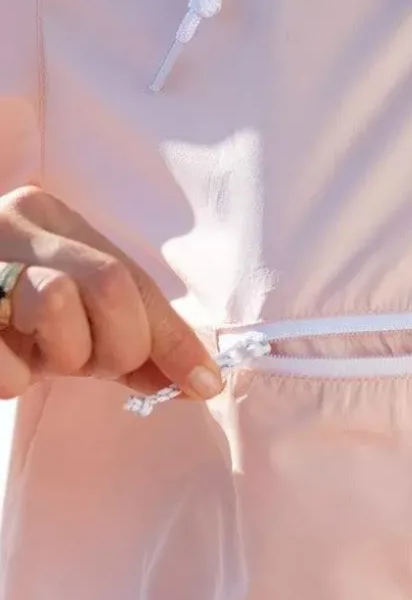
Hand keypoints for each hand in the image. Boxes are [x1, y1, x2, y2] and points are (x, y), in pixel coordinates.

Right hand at [0, 186, 221, 401]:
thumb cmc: (3, 317)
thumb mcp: (69, 317)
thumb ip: (131, 338)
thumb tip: (198, 379)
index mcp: (47, 217)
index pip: (132, 279)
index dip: (173, 337)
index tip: (203, 382)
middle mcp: (7, 221)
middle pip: (106, 284)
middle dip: (115, 344)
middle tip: (89, 364)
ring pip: (56, 302)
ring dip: (59, 355)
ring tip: (33, 352)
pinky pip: (4, 361)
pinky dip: (13, 378)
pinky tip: (3, 364)